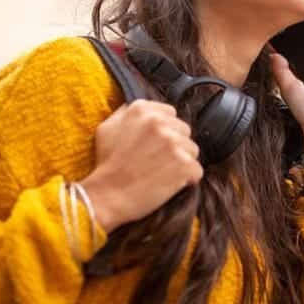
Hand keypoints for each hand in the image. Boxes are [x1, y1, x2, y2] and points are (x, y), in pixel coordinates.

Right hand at [80, 100, 201, 230]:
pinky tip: (170, 184)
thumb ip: (126, 113)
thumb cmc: (106, 164)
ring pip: (192, 150)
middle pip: (184, 130)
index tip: (155, 145)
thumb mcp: (107, 128)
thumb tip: (143, 107)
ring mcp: (173, 142)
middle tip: (157, 161)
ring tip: (162, 173)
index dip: (165, 131)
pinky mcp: (183, 164)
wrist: (107, 195)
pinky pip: (197, 170)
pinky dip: (188, 179)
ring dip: (182, 162)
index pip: (170, 113)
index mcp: (141, 109)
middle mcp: (159, 122)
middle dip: (175, 145)